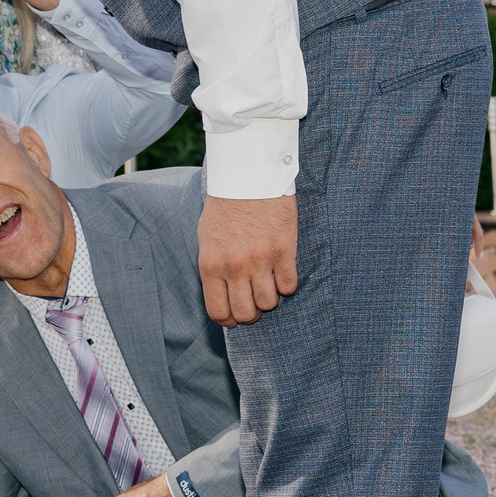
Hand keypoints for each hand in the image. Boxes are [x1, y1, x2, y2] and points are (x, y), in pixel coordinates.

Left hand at [199, 193, 298, 325]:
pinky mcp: (284, 250)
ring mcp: (260, 260)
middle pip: (245, 314)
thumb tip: (221, 293)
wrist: (248, 176)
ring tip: (268, 282)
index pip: (218, 311)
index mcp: (211, 265)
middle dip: (251, 313)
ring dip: (270, 298)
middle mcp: (235, 267)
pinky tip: (282, 271)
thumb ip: (213, 267)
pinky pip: (289, 285)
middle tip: (255, 302)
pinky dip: (287, 284)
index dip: (229, 321)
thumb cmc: (225, 205)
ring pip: (269, 303)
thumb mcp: (206, 237)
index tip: (235, 317)